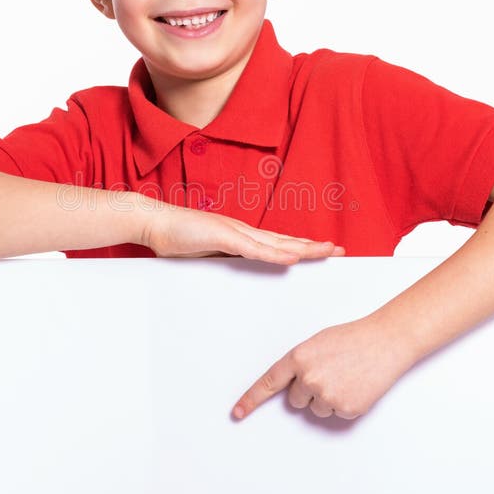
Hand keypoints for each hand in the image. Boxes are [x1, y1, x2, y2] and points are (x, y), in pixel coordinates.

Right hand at [138, 200, 344, 265]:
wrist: (155, 222)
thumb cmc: (176, 238)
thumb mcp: (206, 255)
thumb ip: (224, 260)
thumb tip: (239, 271)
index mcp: (240, 237)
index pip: (277, 244)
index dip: (300, 247)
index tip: (320, 252)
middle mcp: (243, 231)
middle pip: (285, 240)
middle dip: (313, 246)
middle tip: (339, 250)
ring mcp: (235, 232)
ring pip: (277, 242)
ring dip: (303, 247)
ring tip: (326, 251)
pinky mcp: (224, 236)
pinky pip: (255, 248)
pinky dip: (276, 252)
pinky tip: (293, 256)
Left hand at [232, 315, 416, 419]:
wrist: (384, 342)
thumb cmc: (351, 339)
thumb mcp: (316, 344)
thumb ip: (300, 363)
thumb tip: (293, 384)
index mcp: (298, 358)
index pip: (269, 383)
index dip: (251, 399)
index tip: (237, 413)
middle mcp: (308, 378)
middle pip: (294, 400)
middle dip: (308, 390)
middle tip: (331, 372)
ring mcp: (327, 395)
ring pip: (315, 409)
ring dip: (327, 398)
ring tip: (346, 377)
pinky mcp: (345, 408)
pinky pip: (336, 414)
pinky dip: (345, 404)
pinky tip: (356, 385)